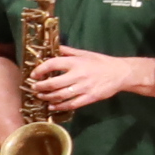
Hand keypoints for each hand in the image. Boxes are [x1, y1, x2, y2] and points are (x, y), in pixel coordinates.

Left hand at [27, 47, 146, 111]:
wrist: (120, 73)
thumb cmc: (101, 62)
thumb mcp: (85, 53)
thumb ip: (68, 52)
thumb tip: (53, 48)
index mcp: (76, 62)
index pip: (53, 64)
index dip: (41, 69)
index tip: (34, 74)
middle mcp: (78, 75)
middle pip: (53, 83)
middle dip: (41, 87)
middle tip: (34, 88)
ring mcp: (84, 88)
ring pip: (60, 95)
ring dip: (47, 97)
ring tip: (41, 97)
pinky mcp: (89, 98)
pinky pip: (71, 104)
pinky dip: (59, 106)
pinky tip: (52, 106)